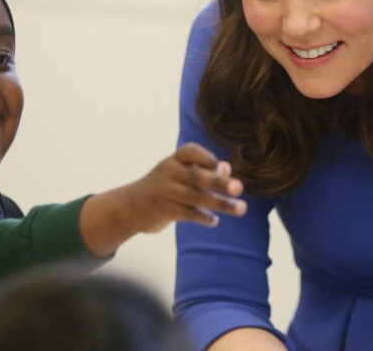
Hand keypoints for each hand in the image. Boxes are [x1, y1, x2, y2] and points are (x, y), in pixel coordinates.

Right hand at [79, 143, 245, 256]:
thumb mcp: (180, 174)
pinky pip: (187, 213)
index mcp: (173, 160)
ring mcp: (165, 191)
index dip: (207, 157)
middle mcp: (168, 172)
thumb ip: (204, 171)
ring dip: (220, 204)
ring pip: (196, 198)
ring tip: (241, 208)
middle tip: (239, 188)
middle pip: (196, 176)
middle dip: (219, 182)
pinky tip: (214, 221)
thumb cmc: (166, 187)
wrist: (132, 206)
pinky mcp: (163, 210)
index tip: (221, 166)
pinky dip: (203, 217)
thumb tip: (227, 168)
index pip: (190, 151)